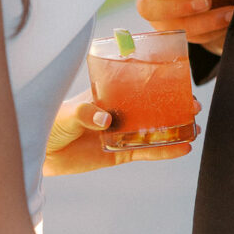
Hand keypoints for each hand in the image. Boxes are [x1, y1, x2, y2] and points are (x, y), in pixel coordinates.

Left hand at [43, 91, 198, 174]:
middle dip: (173, 105)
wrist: (39, 153)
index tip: (178, 80)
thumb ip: (85, 114)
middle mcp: (117, 112)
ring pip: (152, 130)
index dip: (157, 81)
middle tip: (193, 106)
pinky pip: (145, 151)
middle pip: (151, 106)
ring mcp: (120, 132)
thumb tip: (106, 120)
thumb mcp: (65, 113)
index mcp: (107, 94)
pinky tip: (182, 149)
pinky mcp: (118, 153)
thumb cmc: (48, 123)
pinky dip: (163, 151)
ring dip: (174, 129)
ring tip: (194, 128)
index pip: (136, 84)